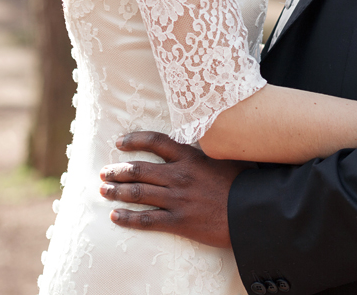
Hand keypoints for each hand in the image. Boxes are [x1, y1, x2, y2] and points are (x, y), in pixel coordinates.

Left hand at [98, 131, 252, 247]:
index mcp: (190, 157)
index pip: (156, 141)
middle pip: (139, 169)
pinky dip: (127, 218)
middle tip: (104, 171)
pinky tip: (115, 216)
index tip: (120, 142)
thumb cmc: (246, 183)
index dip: (134, 140)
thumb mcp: (229, 157)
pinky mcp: (179, 222)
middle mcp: (179, 176)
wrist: (253, 212)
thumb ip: (213, 148)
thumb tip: (212, 135)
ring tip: (103, 190)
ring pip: (137, 193)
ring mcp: (177, 200)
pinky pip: (146, 220)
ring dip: (116, 191)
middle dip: (117, 170)